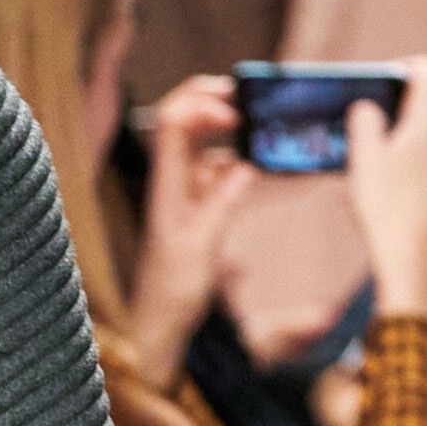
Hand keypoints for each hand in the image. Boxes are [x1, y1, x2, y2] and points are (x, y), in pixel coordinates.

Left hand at [127, 72, 254, 388]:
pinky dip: (241, 162)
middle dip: (218, 101)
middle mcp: (174, 180)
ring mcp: (186, 192)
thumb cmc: (172, 292)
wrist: (160, 325)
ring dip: (233, 131)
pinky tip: (265, 167)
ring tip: (266, 130)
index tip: (236, 112)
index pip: (174, 120)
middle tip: (253, 100)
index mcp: (167, 183)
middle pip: (187, 119)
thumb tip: (243, 166)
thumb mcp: (201, 247)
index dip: (203, 102)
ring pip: (207, 143)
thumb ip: (222, 204)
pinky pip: (220, 173)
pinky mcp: (200, 208)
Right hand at [342, 54, 426, 325]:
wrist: (410, 258)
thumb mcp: (363, 154)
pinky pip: (422, 163)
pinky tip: (373, 192)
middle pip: (420, 105)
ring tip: (360, 168)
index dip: (399, 67)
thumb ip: (364, 119)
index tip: (375, 84)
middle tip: (358, 132)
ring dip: (390, 143)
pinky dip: (399, 166)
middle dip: (388, 113)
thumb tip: (368, 108)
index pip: (425, 69)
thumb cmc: (385, 205)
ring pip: (419, 137)